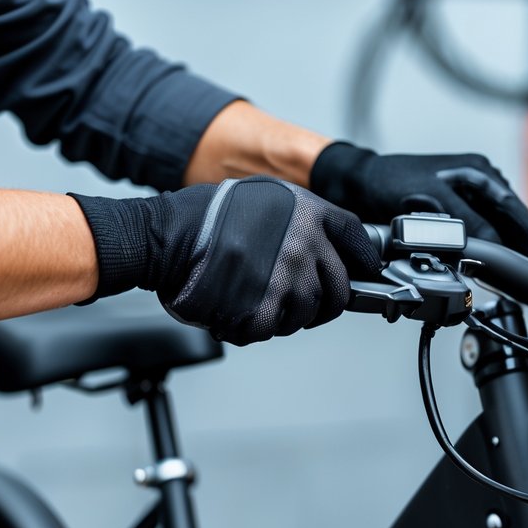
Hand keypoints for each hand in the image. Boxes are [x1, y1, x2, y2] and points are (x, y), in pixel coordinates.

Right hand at [70, 177, 379, 345]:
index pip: (358, 244)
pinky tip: (236, 307)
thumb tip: (325, 249)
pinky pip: (273, 330)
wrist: (165, 236)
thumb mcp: (266, 197)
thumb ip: (301, 221)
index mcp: (310, 213)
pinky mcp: (264, 310)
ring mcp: (287, 280)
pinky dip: (253, 326)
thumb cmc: (205, 215)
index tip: (360, 274)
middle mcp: (305, 245)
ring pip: (307, 316)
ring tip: (255, 297)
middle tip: (294, 297)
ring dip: (285, 315)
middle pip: (339, 291)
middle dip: (321, 301)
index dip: (361, 264)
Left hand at [308, 142, 527, 265]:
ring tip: (502, 285)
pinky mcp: (455, 218)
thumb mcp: (431, 200)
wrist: (354, 183)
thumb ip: (468, 223)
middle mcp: (482, 188)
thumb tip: (496, 248)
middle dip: (519, 259)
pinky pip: (477, 243)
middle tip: (522, 289)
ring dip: (499, 261)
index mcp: (483, 175)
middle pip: (514, 232)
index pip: (522, 218)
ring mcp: (469, 203)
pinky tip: (478, 274)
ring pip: (497, 240)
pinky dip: (479, 259)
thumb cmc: (386, 181)